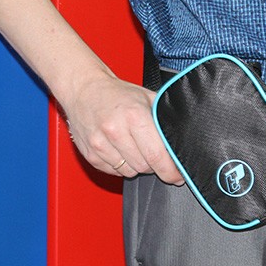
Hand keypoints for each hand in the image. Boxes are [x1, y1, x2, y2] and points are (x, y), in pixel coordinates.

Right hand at [61, 71, 183, 184]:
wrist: (83, 89)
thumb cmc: (118, 94)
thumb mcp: (147, 98)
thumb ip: (164, 119)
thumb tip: (182, 142)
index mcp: (134, 116)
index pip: (157, 156)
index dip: (171, 171)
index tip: (178, 176)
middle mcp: (115, 131)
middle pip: (145, 167)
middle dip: (155, 165)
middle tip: (154, 153)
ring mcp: (100, 145)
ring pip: (129, 172)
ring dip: (137, 165)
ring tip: (134, 147)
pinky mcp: (91, 155)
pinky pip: (114, 172)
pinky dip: (121, 166)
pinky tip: (120, 149)